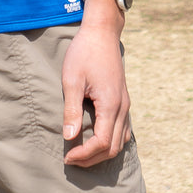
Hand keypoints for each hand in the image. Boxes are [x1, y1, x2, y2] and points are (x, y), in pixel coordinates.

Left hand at [60, 11, 131, 167]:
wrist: (102, 32)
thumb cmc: (84, 53)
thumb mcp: (72, 80)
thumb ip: (72, 110)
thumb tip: (69, 138)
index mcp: (111, 104)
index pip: (102, 143)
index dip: (85, 155)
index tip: (67, 158)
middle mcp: (122, 107)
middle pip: (113, 147)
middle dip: (92, 159)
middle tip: (71, 160)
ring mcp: (125, 104)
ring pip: (120, 141)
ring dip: (102, 152)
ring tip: (81, 153)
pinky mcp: (123, 100)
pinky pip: (122, 130)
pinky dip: (110, 141)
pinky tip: (95, 139)